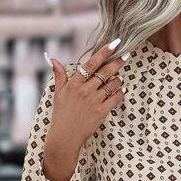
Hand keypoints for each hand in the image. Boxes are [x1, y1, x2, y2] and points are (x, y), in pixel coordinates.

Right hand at [43, 41, 127, 180]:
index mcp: (74, 83)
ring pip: (112, 84)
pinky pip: (115, 98)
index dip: (104, 52)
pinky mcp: (101, 111)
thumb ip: (59, 76)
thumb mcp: (58, 93)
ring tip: (118, 79)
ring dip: (118, 80)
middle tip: (126, 55)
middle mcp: (85, 89)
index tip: (114, 44)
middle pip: (105, 72)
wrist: (66, 136)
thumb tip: (53, 60)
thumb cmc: (61, 115)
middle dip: (117, 62)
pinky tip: (120, 92)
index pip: (91, 63)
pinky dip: (119, 93)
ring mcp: (94, 100)